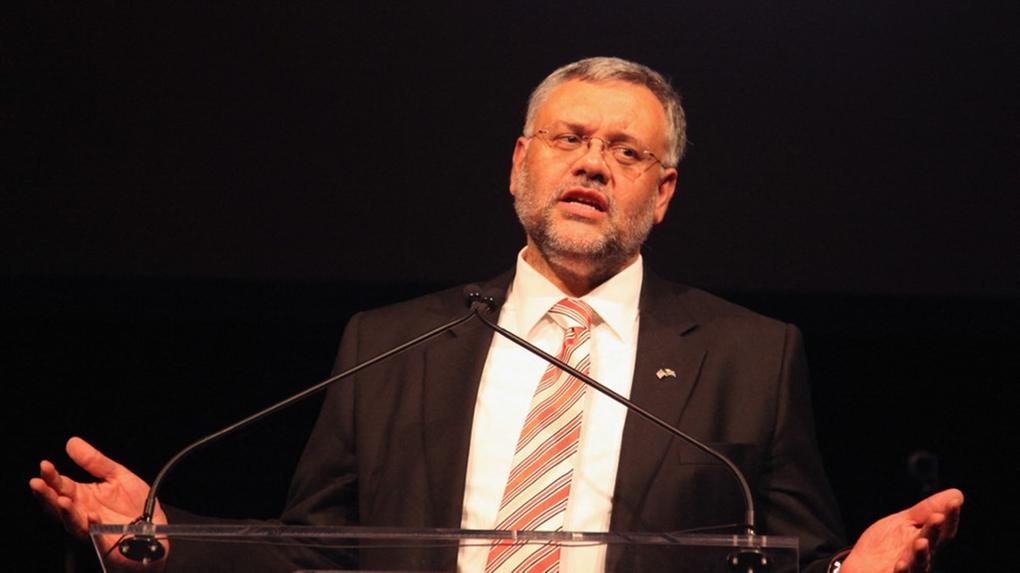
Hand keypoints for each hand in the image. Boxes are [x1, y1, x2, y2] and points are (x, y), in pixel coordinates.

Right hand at [29, 437, 167, 569]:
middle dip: (46, 495)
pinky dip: (92, 525)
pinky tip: (91, 515)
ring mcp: (91, 528)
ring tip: (61, 499)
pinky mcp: (105, 540)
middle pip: (58, 505)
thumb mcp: (116, 475)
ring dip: (65, 512)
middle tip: (38, 483)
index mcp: (82, 496)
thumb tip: (72, 442)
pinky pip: (96, 534)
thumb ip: (94, 461)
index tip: (45, 465)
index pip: (61, 485)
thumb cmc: (133, 502)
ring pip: (71, 522)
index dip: (51, 477)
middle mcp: (82, 512)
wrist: (153, 524)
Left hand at [840, 488, 962, 572]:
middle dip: (934, 532)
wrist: (861, 567)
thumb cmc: (885, 545)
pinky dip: (902, 572)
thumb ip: (925, 511)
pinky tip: (900, 564)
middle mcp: (921, 559)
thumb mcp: (903, 523)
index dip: (950, 517)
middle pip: (932, 546)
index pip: (943, 530)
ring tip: (921, 542)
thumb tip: (957, 494)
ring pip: (919, 565)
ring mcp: (909, 571)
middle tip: (937, 517)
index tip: (954, 502)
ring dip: (921, 554)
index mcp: (927, 543)